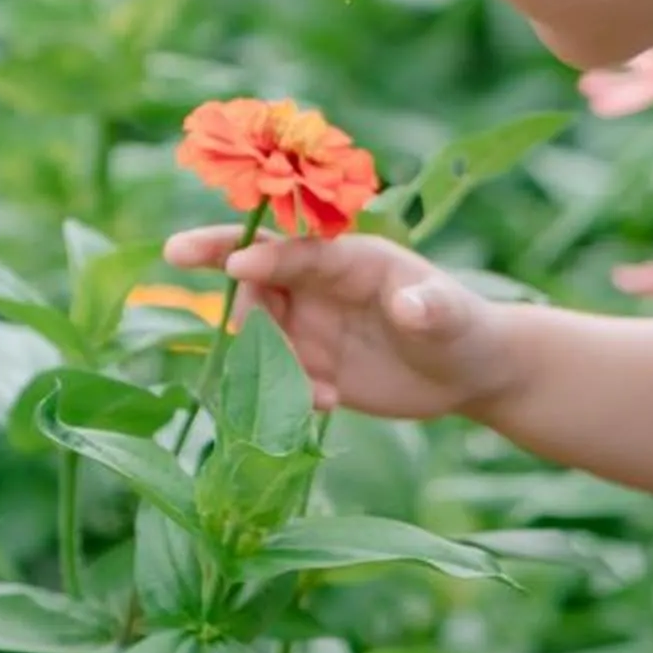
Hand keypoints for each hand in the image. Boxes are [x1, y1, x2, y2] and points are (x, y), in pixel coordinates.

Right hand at [161, 226, 520, 421]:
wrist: (466, 373)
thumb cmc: (462, 326)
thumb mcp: (451, 316)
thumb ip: (431, 307)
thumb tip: (411, 305)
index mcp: (351, 258)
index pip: (299, 249)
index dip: (266, 255)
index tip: (235, 264)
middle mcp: (320, 284)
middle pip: (258, 271)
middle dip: (222, 267)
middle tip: (186, 266)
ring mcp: (310, 323)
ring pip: (260, 327)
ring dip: (264, 354)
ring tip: (316, 388)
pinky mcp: (309, 364)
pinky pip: (276, 373)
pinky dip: (287, 389)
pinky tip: (327, 403)